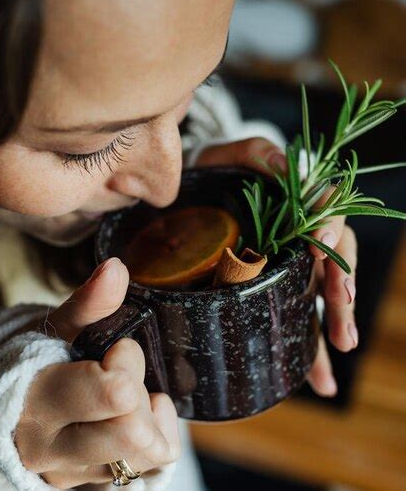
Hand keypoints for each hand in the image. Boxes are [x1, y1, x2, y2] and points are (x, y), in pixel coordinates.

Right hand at [16, 258, 179, 488]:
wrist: (20, 404)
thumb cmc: (41, 358)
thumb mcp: (59, 327)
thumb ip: (89, 302)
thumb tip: (115, 269)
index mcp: (39, 404)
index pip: (115, 393)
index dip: (127, 360)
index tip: (116, 347)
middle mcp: (54, 450)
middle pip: (134, 433)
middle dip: (139, 391)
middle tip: (123, 374)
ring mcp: (77, 473)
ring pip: (147, 453)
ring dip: (149, 415)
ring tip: (129, 394)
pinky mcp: (97, 483)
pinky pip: (156, 465)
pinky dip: (159, 433)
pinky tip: (139, 412)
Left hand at [195, 136, 358, 397]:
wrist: (190, 197)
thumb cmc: (213, 172)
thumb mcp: (232, 155)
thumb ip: (257, 153)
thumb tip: (286, 163)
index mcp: (296, 204)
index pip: (327, 214)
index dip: (330, 228)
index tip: (319, 245)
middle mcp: (299, 237)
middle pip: (334, 259)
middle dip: (341, 283)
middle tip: (342, 305)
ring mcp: (289, 266)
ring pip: (321, 294)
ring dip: (335, 319)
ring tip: (342, 343)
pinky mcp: (275, 290)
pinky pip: (298, 321)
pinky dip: (312, 351)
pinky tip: (318, 380)